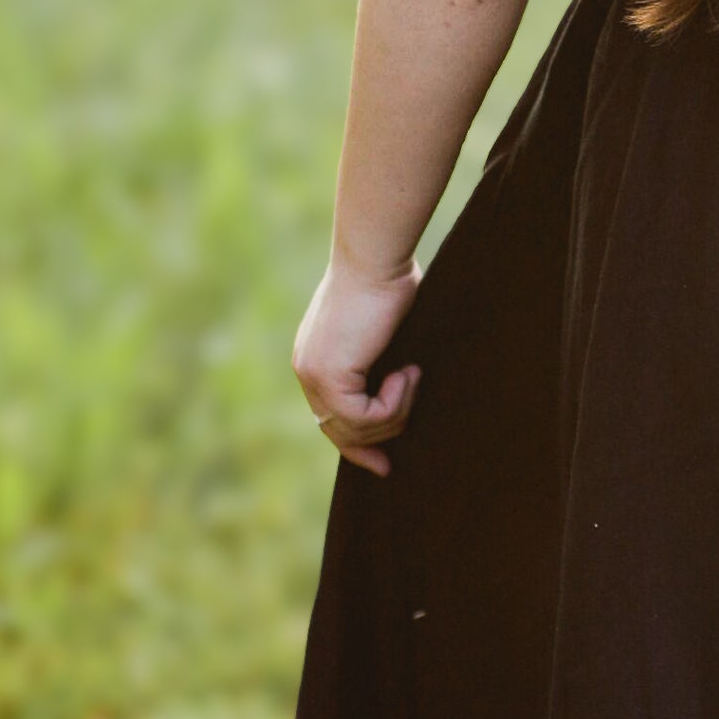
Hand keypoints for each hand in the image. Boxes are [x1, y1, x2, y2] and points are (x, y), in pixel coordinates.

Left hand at [292, 259, 421, 477]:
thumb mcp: (382, 326)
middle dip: (369, 447)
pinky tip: (407, 372)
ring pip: (354, 428)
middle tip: (390, 462)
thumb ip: (381, 356)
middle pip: (337, 430)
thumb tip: (404, 378)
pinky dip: (393, 402)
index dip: (355, 441)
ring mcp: (313, 374)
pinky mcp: (329, 376)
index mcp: (315, 356)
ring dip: (394, 411)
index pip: (329, 415)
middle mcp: (307, 369)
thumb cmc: (388, 276)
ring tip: (412, 375)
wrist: (376, 256)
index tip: (380, 461)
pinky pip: (364, 416)